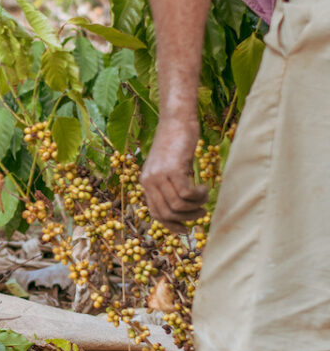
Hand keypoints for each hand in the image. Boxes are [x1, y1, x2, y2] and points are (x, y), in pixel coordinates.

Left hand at [140, 116, 209, 233]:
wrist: (177, 121)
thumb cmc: (176, 143)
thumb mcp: (169, 167)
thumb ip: (170, 185)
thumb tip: (181, 208)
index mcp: (146, 182)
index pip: (155, 213)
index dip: (171, 225)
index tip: (185, 229)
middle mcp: (148, 180)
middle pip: (166, 213)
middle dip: (186, 218)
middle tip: (201, 213)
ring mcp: (159, 175)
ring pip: (177, 206)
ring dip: (195, 206)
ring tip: (204, 198)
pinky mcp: (172, 169)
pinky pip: (186, 194)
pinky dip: (199, 195)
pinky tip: (205, 188)